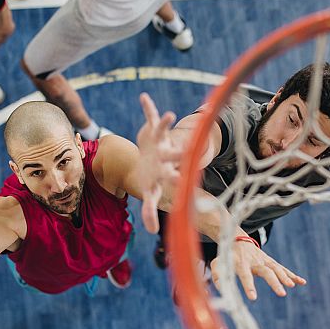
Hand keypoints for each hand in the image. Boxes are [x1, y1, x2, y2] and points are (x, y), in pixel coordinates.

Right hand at [136, 93, 180, 232]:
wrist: (153, 157)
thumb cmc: (153, 178)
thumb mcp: (151, 194)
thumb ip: (150, 212)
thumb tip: (152, 231)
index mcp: (166, 171)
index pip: (172, 176)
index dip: (174, 177)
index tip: (178, 180)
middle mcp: (166, 156)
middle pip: (172, 155)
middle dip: (176, 153)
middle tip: (185, 151)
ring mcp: (161, 142)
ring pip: (162, 131)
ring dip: (163, 124)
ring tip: (167, 115)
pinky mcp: (153, 130)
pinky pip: (151, 117)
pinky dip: (148, 108)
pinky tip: (143, 97)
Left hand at [210, 240, 305, 299]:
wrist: (236, 238)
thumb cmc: (226, 256)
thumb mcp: (218, 264)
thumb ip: (218, 277)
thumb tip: (221, 291)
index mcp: (241, 263)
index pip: (245, 275)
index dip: (249, 286)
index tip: (253, 298)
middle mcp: (255, 261)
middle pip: (266, 272)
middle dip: (274, 283)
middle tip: (282, 294)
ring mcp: (264, 260)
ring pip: (276, 269)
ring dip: (285, 277)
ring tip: (292, 286)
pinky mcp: (270, 261)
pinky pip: (283, 268)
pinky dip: (292, 275)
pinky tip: (302, 282)